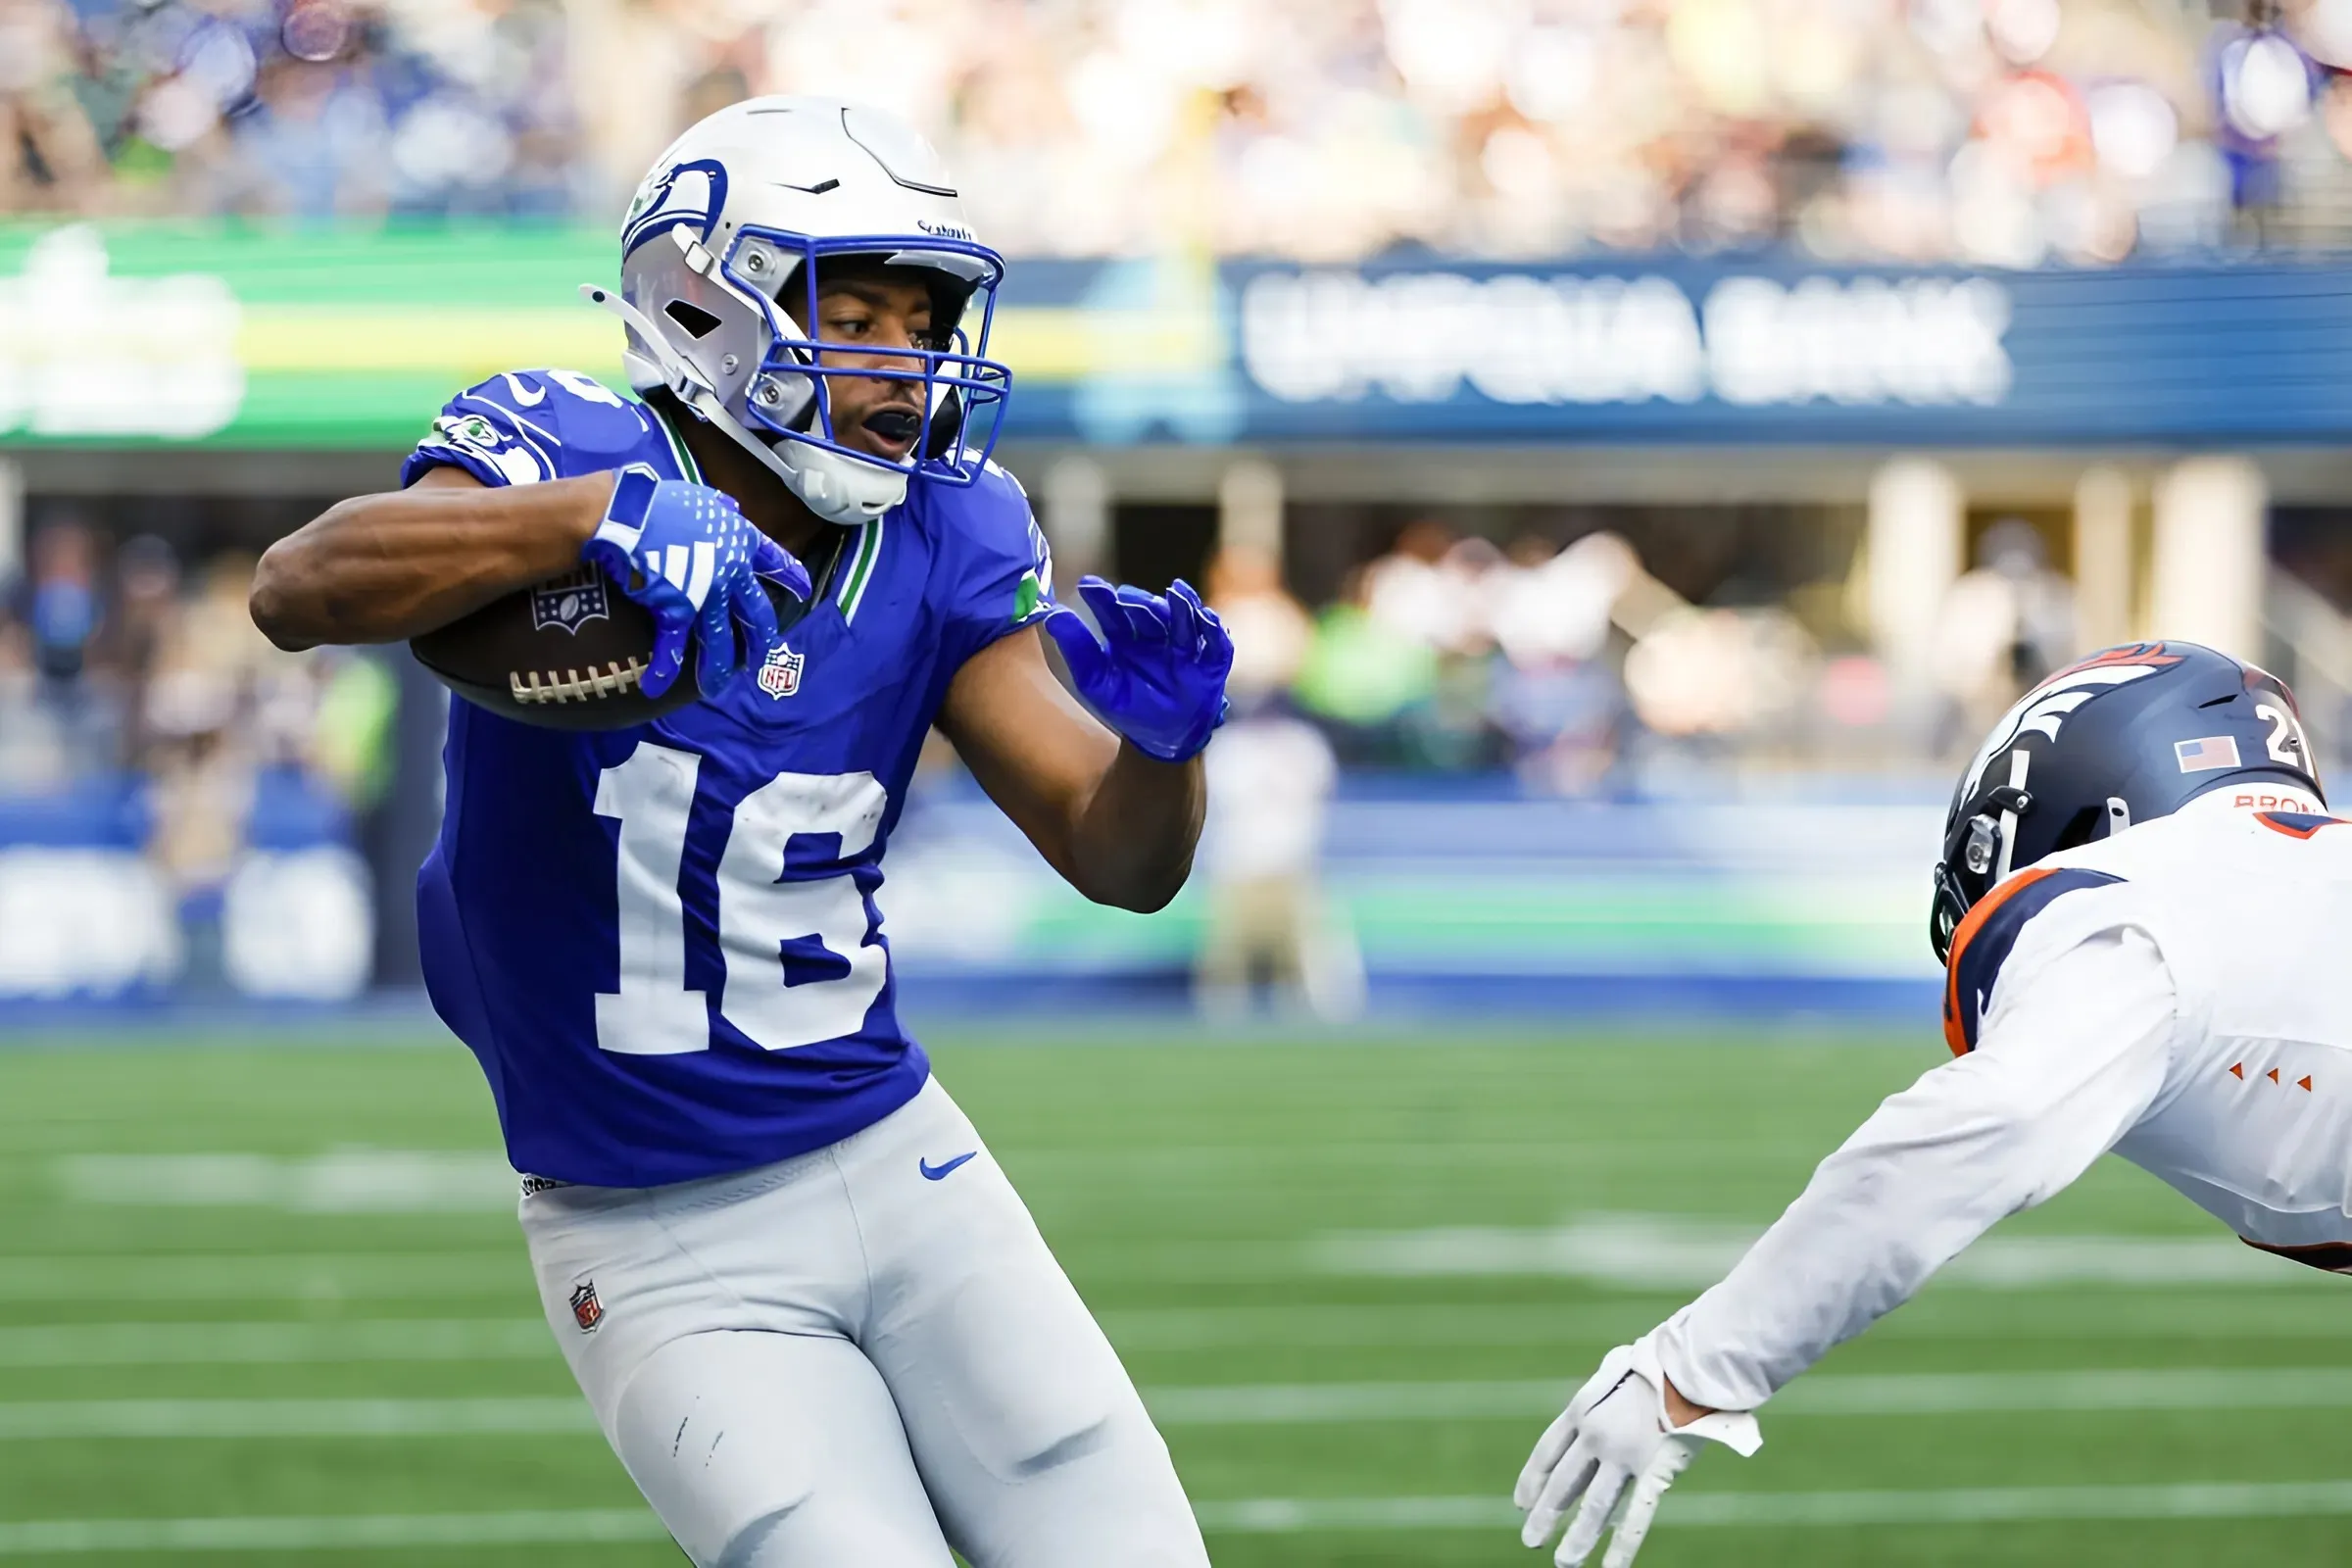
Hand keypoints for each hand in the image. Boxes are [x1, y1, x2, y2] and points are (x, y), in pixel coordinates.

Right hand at [580, 464, 810, 699]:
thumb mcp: (701, 496)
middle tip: (766, 653)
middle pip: (756, 612)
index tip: (805, 590)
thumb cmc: (661, 500)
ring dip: (718, 668)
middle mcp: (731, 572)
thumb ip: (720, 506)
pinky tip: (656, 685)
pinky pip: (672, 646)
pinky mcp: (678, 610)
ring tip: (717, 687)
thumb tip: (731, 506)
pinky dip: (664, 668)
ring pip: (720, 640)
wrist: (630, 514)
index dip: (791, 576)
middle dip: (762, 637)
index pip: (774, 560)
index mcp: (740, 540)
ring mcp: (708, 595)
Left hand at [1042, 576, 1232, 762]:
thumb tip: (1052, 614)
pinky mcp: (1210, 662)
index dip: (1102, 597)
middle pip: (1149, 611)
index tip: (1087, 585)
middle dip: (1140, 602)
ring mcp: (1184, 646)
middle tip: (1127, 597)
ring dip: (1182, 605)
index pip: (1114, 611)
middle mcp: (1156, 635)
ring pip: (1184, 619)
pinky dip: (1214, 629)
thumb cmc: (1127, 707)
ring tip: (1175, 592)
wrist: (1160, 740)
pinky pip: (1216, 643)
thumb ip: (1077, 649)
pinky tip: (1207, 617)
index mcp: (1126, 636)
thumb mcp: (1096, 681)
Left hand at [1515, 1338, 1760, 1567]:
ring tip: (1563, 1563)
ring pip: (1594, 1509)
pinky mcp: (1655, 1473)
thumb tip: (1605, 1403)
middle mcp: (1595, 1436)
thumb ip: (1604, 1396)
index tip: (1521, 1502)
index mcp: (1582, 1410)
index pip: (1547, 1453)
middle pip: (1563, 1485)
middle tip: (1531, 1540)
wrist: (1689, 1362)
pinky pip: (1636, 1519)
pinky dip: (1622, 1548)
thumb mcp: (1616, 1371)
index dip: (1532, 1480)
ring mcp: (1622, 1457)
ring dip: (1577, 1539)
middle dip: (1545, 1515)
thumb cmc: (1660, 1361)